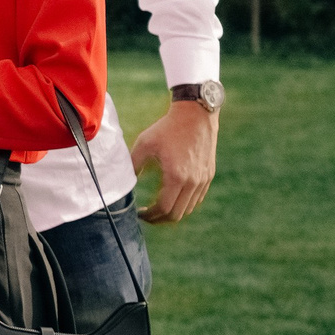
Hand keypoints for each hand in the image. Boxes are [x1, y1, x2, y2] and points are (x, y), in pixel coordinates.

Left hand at [131, 96, 218, 222]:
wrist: (196, 115)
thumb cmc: (167, 128)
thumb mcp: (144, 144)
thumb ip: (133, 164)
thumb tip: (125, 182)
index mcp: (177, 177)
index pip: (165, 208)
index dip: (151, 216)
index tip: (140, 213)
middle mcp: (193, 181)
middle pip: (178, 214)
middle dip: (161, 219)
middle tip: (147, 216)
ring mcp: (203, 179)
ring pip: (189, 208)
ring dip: (173, 212)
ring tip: (158, 208)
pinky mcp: (209, 174)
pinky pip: (197, 197)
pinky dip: (185, 203)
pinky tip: (173, 197)